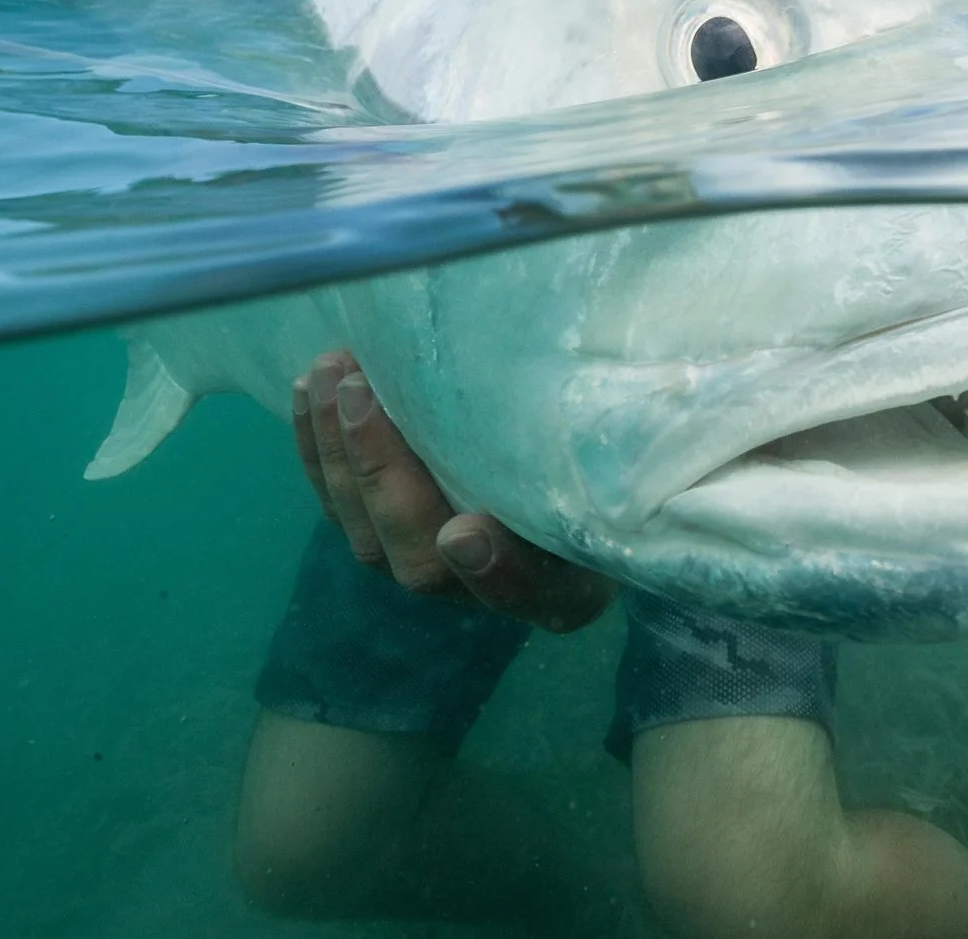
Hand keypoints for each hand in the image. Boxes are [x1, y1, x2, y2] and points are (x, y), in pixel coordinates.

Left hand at [292, 350, 612, 632]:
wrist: (582, 479)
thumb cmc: (618, 468)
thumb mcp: (631, 469)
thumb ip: (620, 452)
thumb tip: (658, 391)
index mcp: (564, 589)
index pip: (527, 594)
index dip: (493, 571)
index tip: (466, 533)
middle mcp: (487, 592)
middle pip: (420, 562)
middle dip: (382, 476)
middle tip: (362, 394)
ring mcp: (430, 570)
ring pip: (365, 535)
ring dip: (338, 453)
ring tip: (329, 374)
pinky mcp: (387, 538)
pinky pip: (337, 509)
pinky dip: (318, 450)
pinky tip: (308, 392)